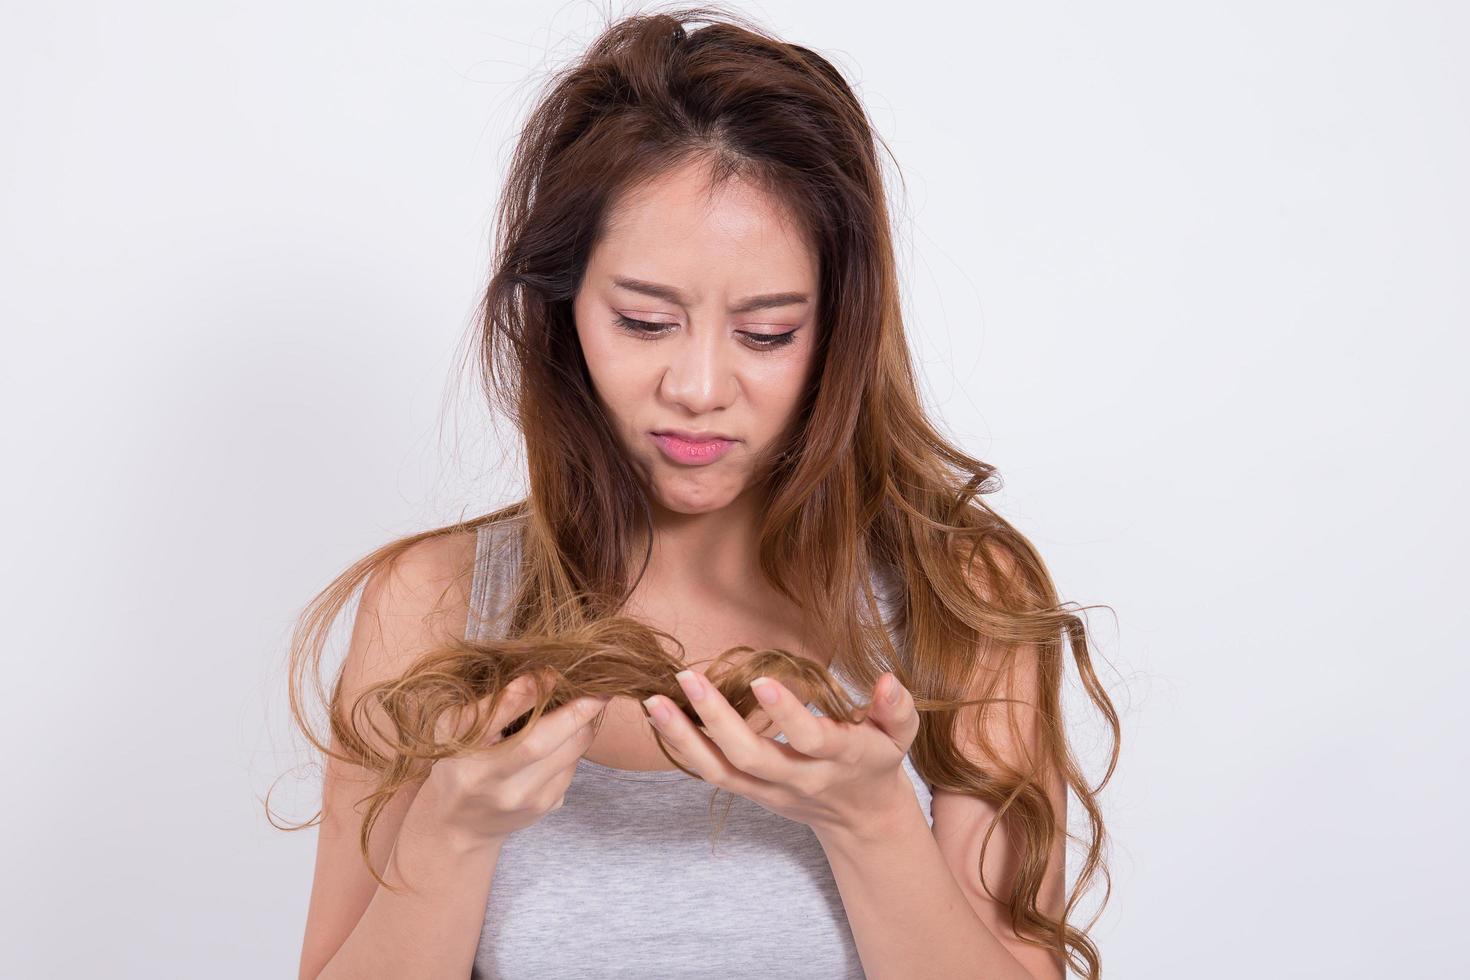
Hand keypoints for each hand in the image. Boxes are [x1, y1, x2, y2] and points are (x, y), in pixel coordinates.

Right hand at [425, 672, 609, 847]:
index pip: (499, 718)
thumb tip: (539, 677)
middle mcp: (498, 785)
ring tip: (578, 706)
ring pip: (569, 752)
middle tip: (595, 686)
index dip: (528, 693)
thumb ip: (492, 705)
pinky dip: (573, 745)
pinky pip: (572, 766)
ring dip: (580, 725)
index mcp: (467, 758)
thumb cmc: (457, 763)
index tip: (550, 671)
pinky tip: (562, 736)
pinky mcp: (547, 806)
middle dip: (575, 710)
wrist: (461, 824)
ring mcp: (527, 800)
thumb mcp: (454, 729)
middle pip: (542, 741)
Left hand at [641, 667, 921, 838]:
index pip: (810, 739)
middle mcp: (800, 778)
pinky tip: (659, 720)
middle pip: (752, 758)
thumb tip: (887, 680)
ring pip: (721, 771)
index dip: (787, 712)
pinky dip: (682, 749)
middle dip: (717, 720)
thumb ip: (896, 709)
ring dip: (683, 738)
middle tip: (687, 678)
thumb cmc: (876, 760)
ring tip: (653, 702)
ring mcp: (770, 790)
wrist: (861, 817)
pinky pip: (711, 775)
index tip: (761, 679)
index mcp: (839, 758)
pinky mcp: (750, 793)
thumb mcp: (898, 734)